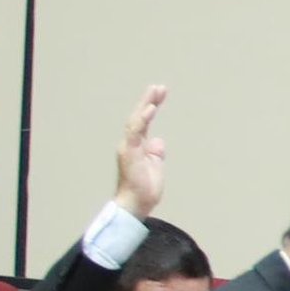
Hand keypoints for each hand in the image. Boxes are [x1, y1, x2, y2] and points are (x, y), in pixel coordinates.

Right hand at [114, 84, 169, 214]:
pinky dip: (142, 119)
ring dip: (145, 105)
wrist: (136, 203)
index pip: (144, 122)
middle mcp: (130, 143)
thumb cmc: (144, 187)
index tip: (161, 94)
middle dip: (148, 101)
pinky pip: (135, 131)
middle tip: (159, 87)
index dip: (151, 107)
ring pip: (136, 121)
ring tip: (155, 92)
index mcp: (137, 145)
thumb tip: (158, 141)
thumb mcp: (155, 166)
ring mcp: (129, 146)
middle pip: (139, 117)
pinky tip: (150, 108)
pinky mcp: (129, 152)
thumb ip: (155, 153)